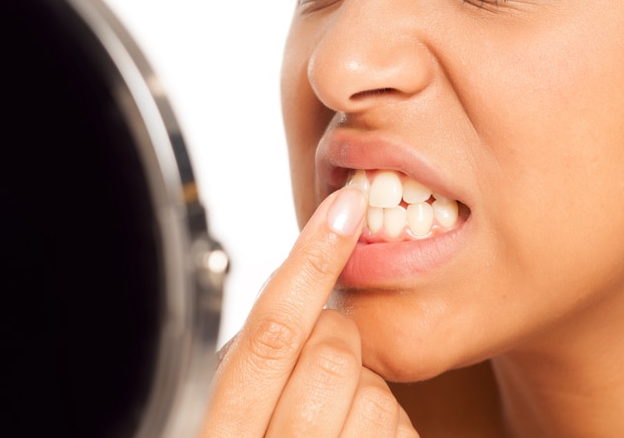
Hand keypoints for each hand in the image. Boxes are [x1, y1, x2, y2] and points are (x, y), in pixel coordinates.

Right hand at [200, 187, 417, 436]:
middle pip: (332, 355)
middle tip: (318, 367)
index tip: (345, 208)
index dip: (311, 263)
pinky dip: (391, 429)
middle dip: (337, 344)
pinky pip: (404, 432)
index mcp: (219, 433)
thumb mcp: (220, 419)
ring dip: (366, 393)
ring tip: (336, 417)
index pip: (272, 333)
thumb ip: (248, 366)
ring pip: (377, 395)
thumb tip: (292, 284)